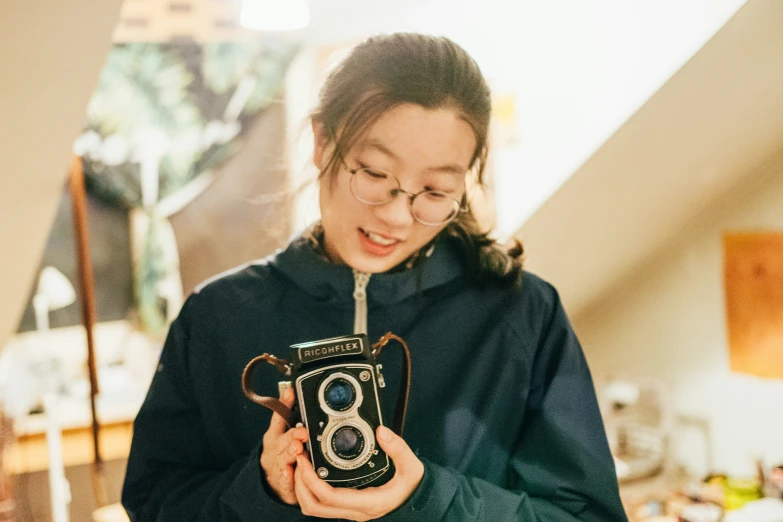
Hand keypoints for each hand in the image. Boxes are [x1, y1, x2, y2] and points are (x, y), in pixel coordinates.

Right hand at [260, 387, 308, 504]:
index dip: (284, 403)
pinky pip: (284, 479)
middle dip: (292, 435)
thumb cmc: (281, 454)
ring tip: (297, 449)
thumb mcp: (282, 434)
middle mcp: (274, 448)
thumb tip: (291, 389)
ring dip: (290, 453)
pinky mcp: (280, 481)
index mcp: (275, 434)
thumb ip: (287, 414)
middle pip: (282, 439)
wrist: (271, 483)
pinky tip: (289, 472)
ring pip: (283, 458)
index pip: (279, 415)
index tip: (291, 392)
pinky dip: (286, 476)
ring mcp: (276, 465)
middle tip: (302, 432)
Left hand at [294, 425, 423, 520]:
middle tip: (297, 459)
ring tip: (300, 463)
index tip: (304, 460)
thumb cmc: (413, 486)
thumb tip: (381, 432)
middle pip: (313, 506)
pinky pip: (320, 503)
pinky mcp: (347, 505)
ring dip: (301, 487)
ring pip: (314, 508)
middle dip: (299, 483)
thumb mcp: (411, 467)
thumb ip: (398, 448)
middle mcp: (354, 511)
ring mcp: (349, 510)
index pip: (329, 498)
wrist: (417, 500)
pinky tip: (310, 470)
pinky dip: (309, 488)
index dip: (310, 480)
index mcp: (367, 503)